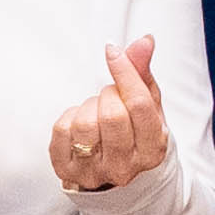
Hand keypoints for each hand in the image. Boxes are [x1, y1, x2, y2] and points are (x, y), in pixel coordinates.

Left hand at [43, 37, 174, 196]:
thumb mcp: (145, 104)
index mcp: (152, 149)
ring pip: (85, 123)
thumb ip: (143, 72)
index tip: (113, 52)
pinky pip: (61, 130)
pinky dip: (69, 117)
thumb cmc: (131, 132)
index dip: (125, 72)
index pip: (139, 105)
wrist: (109, 170)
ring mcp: (94, 172)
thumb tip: (145, 41)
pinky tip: (79, 124)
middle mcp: (125, 167)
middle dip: (108, 94)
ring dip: (88, 107)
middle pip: (113, 116)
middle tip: (110, 97)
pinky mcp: (66, 170)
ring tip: (96, 112)